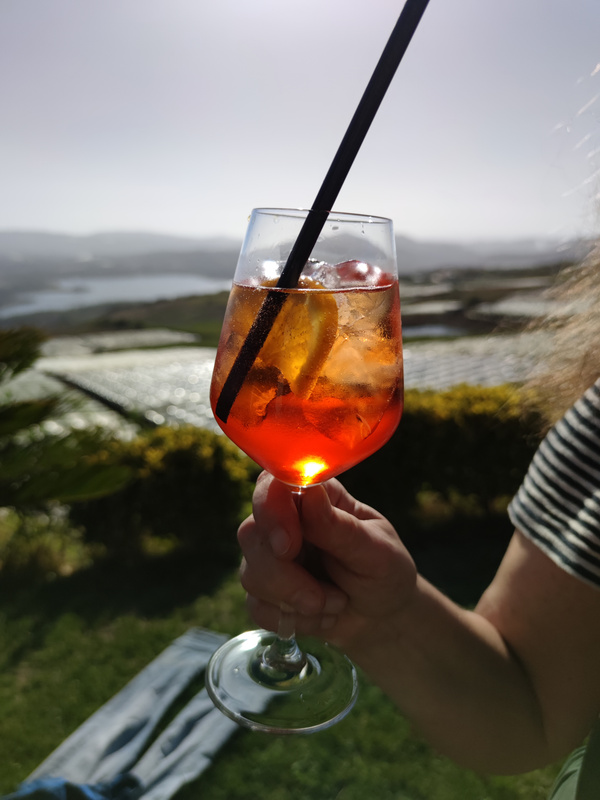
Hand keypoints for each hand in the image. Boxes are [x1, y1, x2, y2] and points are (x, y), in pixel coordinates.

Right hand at [238, 471, 416, 653]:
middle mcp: (285, 520)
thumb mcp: (375, 550)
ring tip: (336, 604)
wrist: (383, 617)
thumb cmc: (384, 572)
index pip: (272, 486)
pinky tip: (321, 617)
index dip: (271, 512)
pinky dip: (294, 621)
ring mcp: (270, 555)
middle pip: (251, 534)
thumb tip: (311, 493)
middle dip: (284, 575)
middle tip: (321, 598)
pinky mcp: (264, 590)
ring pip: (251, 574)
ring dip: (296, 601)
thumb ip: (340, 527)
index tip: (289, 546)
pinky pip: (257, 607)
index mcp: (314, 496)